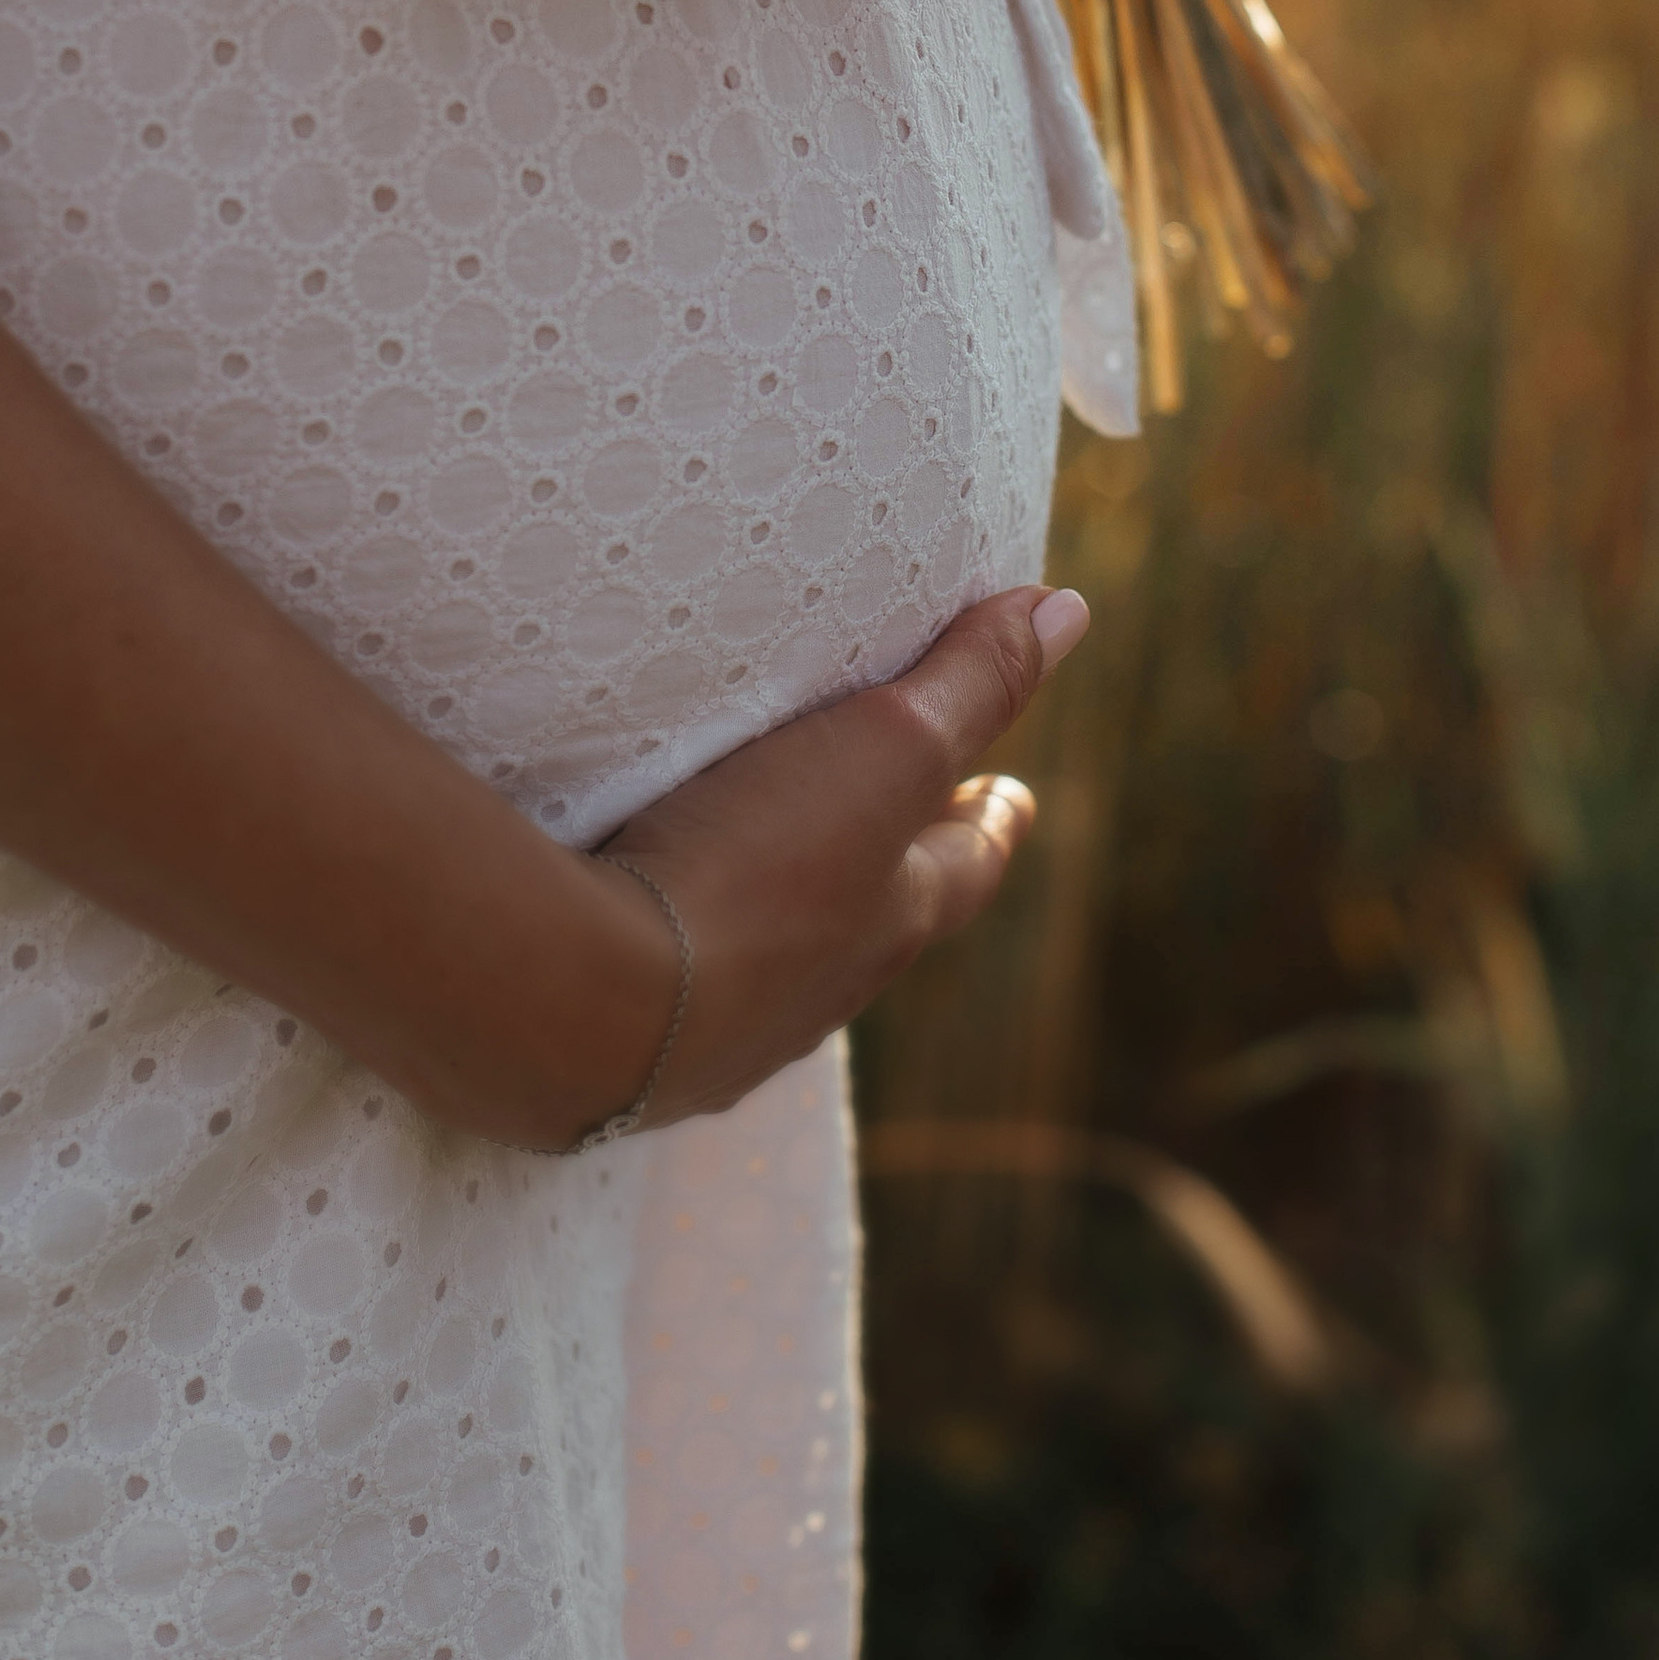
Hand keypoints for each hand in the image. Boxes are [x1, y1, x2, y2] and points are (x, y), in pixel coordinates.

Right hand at [594, 583, 1090, 1127]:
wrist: (591, 1006)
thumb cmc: (757, 866)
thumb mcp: (886, 748)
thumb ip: (971, 682)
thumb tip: (1068, 610)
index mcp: (892, 918)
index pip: (966, 863)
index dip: (992, 822)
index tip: (1017, 795)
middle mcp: (822, 986)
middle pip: (882, 918)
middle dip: (900, 870)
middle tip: (910, 827)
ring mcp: (729, 1029)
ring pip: (788, 960)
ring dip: (799, 913)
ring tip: (777, 867)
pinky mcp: (635, 1049)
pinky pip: (688, 990)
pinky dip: (695, 948)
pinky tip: (657, 930)